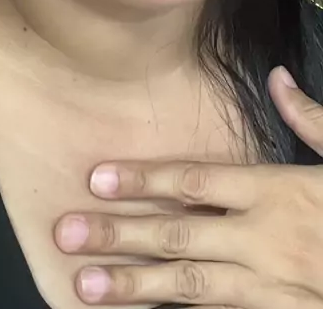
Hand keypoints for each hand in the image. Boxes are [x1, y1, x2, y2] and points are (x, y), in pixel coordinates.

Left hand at [54, 66, 322, 306]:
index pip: (196, 181)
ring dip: (136, 286)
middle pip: (180, 235)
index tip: (97, 178)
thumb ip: (313, 119)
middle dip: (120, 234)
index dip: (144, 180)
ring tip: (85, 286)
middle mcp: (263, 240)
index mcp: (278, 191)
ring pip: (191, 286)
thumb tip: (276, 77)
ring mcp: (269, 288)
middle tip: (67, 233)